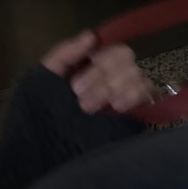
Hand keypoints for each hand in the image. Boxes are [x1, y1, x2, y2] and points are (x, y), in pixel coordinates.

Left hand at [41, 30, 155, 113]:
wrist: (44, 153)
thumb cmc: (40, 114)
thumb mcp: (43, 80)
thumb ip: (64, 54)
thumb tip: (91, 35)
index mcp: (93, 64)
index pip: (112, 48)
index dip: (100, 60)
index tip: (76, 84)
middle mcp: (113, 75)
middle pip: (127, 58)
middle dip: (102, 78)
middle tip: (79, 99)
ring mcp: (126, 92)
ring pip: (137, 74)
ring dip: (112, 88)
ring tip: (88, 109)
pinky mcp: (135, 111)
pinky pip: (147, 93)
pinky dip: (133, 96)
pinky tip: (116, 107)